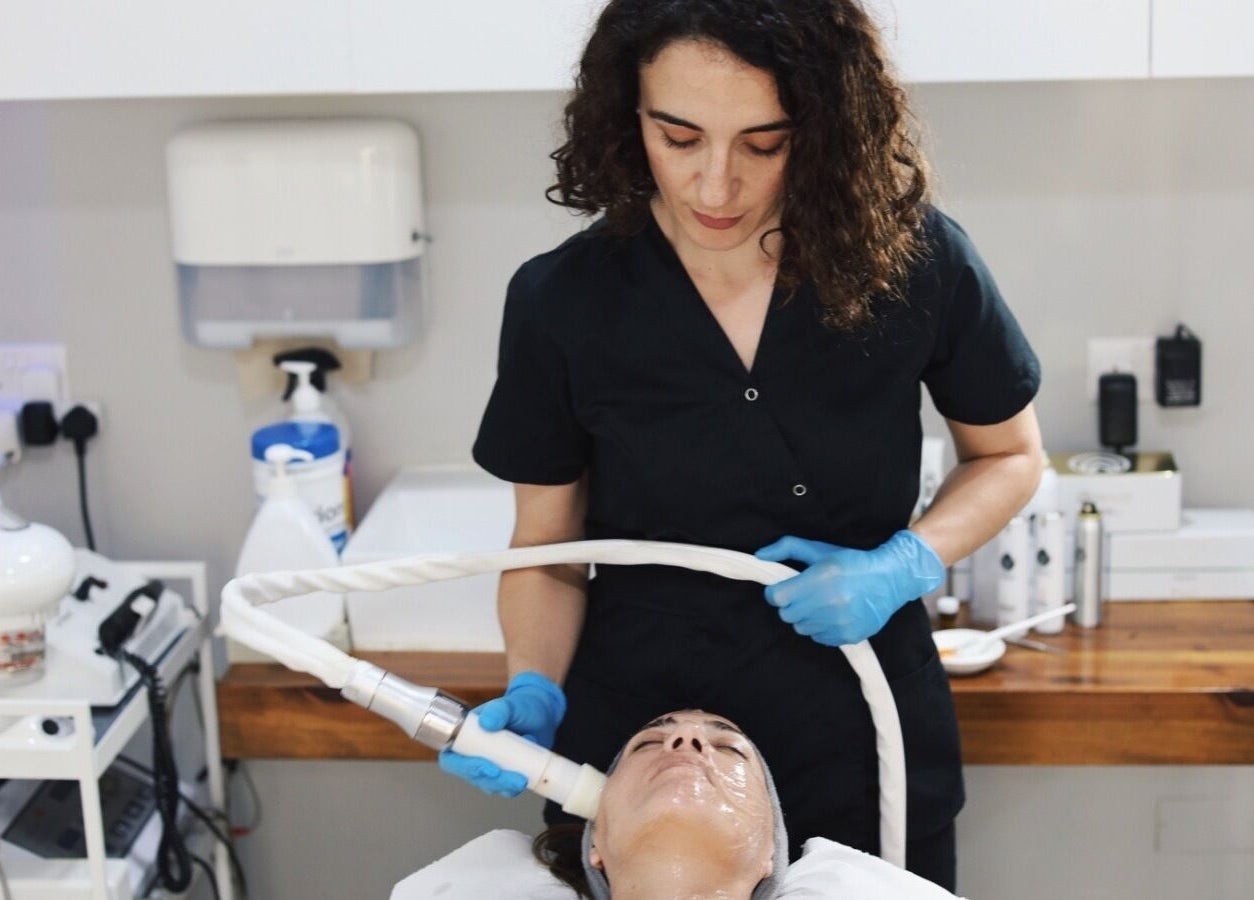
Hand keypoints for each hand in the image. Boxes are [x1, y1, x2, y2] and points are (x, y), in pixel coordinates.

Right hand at [437, 671, 566, 797]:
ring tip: (520, 779)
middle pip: (471, 776)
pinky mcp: (506, 774)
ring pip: (488, 785)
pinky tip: (525, 779)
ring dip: (502, 786)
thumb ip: (498, 710)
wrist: (542, 715)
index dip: (463, 766)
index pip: (452, 758)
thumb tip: (487, 722)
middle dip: (487, 779)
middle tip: (503, 775)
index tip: (485, 766)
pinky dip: (513, 787)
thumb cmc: (520, 707)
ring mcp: (490, 766)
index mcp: (466, 736)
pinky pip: (504, 788)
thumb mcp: (509, 704)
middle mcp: (474, 754)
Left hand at [755, 530, 944, 645]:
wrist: (891, 579)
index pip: (777, 598)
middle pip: (787, 614)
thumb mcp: (819, 549)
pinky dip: (820, 628)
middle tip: (804, 594)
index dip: (777, 592)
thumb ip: (787, 548)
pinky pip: (818, 638)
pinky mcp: (848, 636)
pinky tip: (832, 614)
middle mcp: (830, 603)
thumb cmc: (851, 562)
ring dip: (804, 616)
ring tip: (820, 603)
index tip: (784, 587)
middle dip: (790, 603)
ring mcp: (840, 622)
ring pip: (800, 628)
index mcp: (821, 578)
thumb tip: (759, 556)